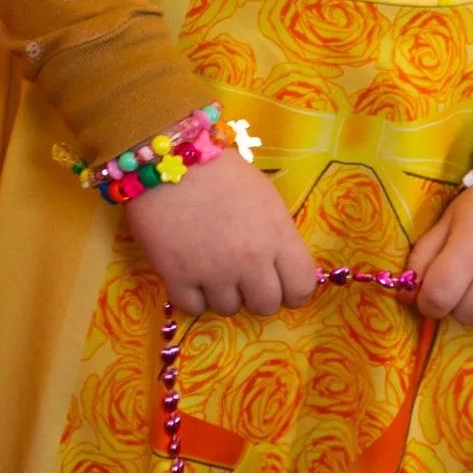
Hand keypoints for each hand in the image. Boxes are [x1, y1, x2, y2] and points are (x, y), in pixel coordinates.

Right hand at [124, 145, 321, 316]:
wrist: (171, 162)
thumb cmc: (223, 172)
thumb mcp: (266, 198)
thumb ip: (277, 235)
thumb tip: (279, 265)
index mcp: (278, 236)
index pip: (301, 287)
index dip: (294, 291)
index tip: (283, 285)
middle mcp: (250, 261)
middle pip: (266, 305)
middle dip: (258, 294)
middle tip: (245, 277)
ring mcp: (213, 273)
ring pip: (229, 310)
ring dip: (224, 294)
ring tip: (213, 267)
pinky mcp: (176, 279)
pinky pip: (194, 309)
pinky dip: (194, 297)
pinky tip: (192, 275)